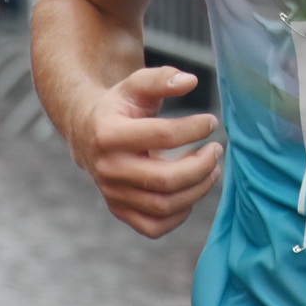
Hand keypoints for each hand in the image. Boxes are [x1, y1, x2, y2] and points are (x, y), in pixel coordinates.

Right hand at [69, 66, 223, 238]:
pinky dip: (179, 215)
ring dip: (197, 189)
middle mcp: (107, 169)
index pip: (162, 136)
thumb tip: (190, 81)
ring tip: (212, 169)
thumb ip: (161, 79)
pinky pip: (153, 226)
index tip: (211, 122)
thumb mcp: (135, 85)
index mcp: (108, 134)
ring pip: (163, 206)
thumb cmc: (120, 107)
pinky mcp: (119, 210)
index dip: (194, 128)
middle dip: (201, 166)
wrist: (88, 134)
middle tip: (217, 150)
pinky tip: (191, 192)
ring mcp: (112, 193)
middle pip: (165, 179)